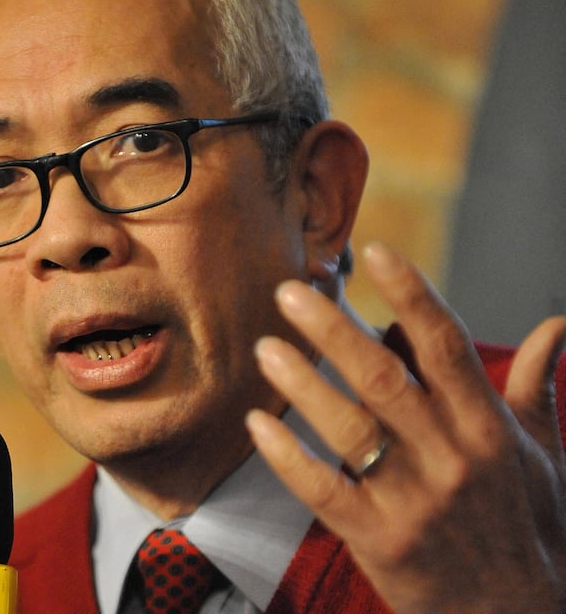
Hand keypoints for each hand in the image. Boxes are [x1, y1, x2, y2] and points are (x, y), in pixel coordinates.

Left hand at [246, 242, 565, 613]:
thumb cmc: (529, 527)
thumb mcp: (544, 454)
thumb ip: (537, 385)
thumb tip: (557, 324)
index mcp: (488, 427)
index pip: (446, 344)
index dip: (412, 294)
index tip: (375, 252)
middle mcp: (452, 456)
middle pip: (384, 377)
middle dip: (334, 329)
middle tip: (291, 291)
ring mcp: (415, 501)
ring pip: (350, 428)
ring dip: (303, 383)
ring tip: (266, 346)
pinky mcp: (381, 541)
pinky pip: (325, 491)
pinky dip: (287, 457)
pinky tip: (257, 424)